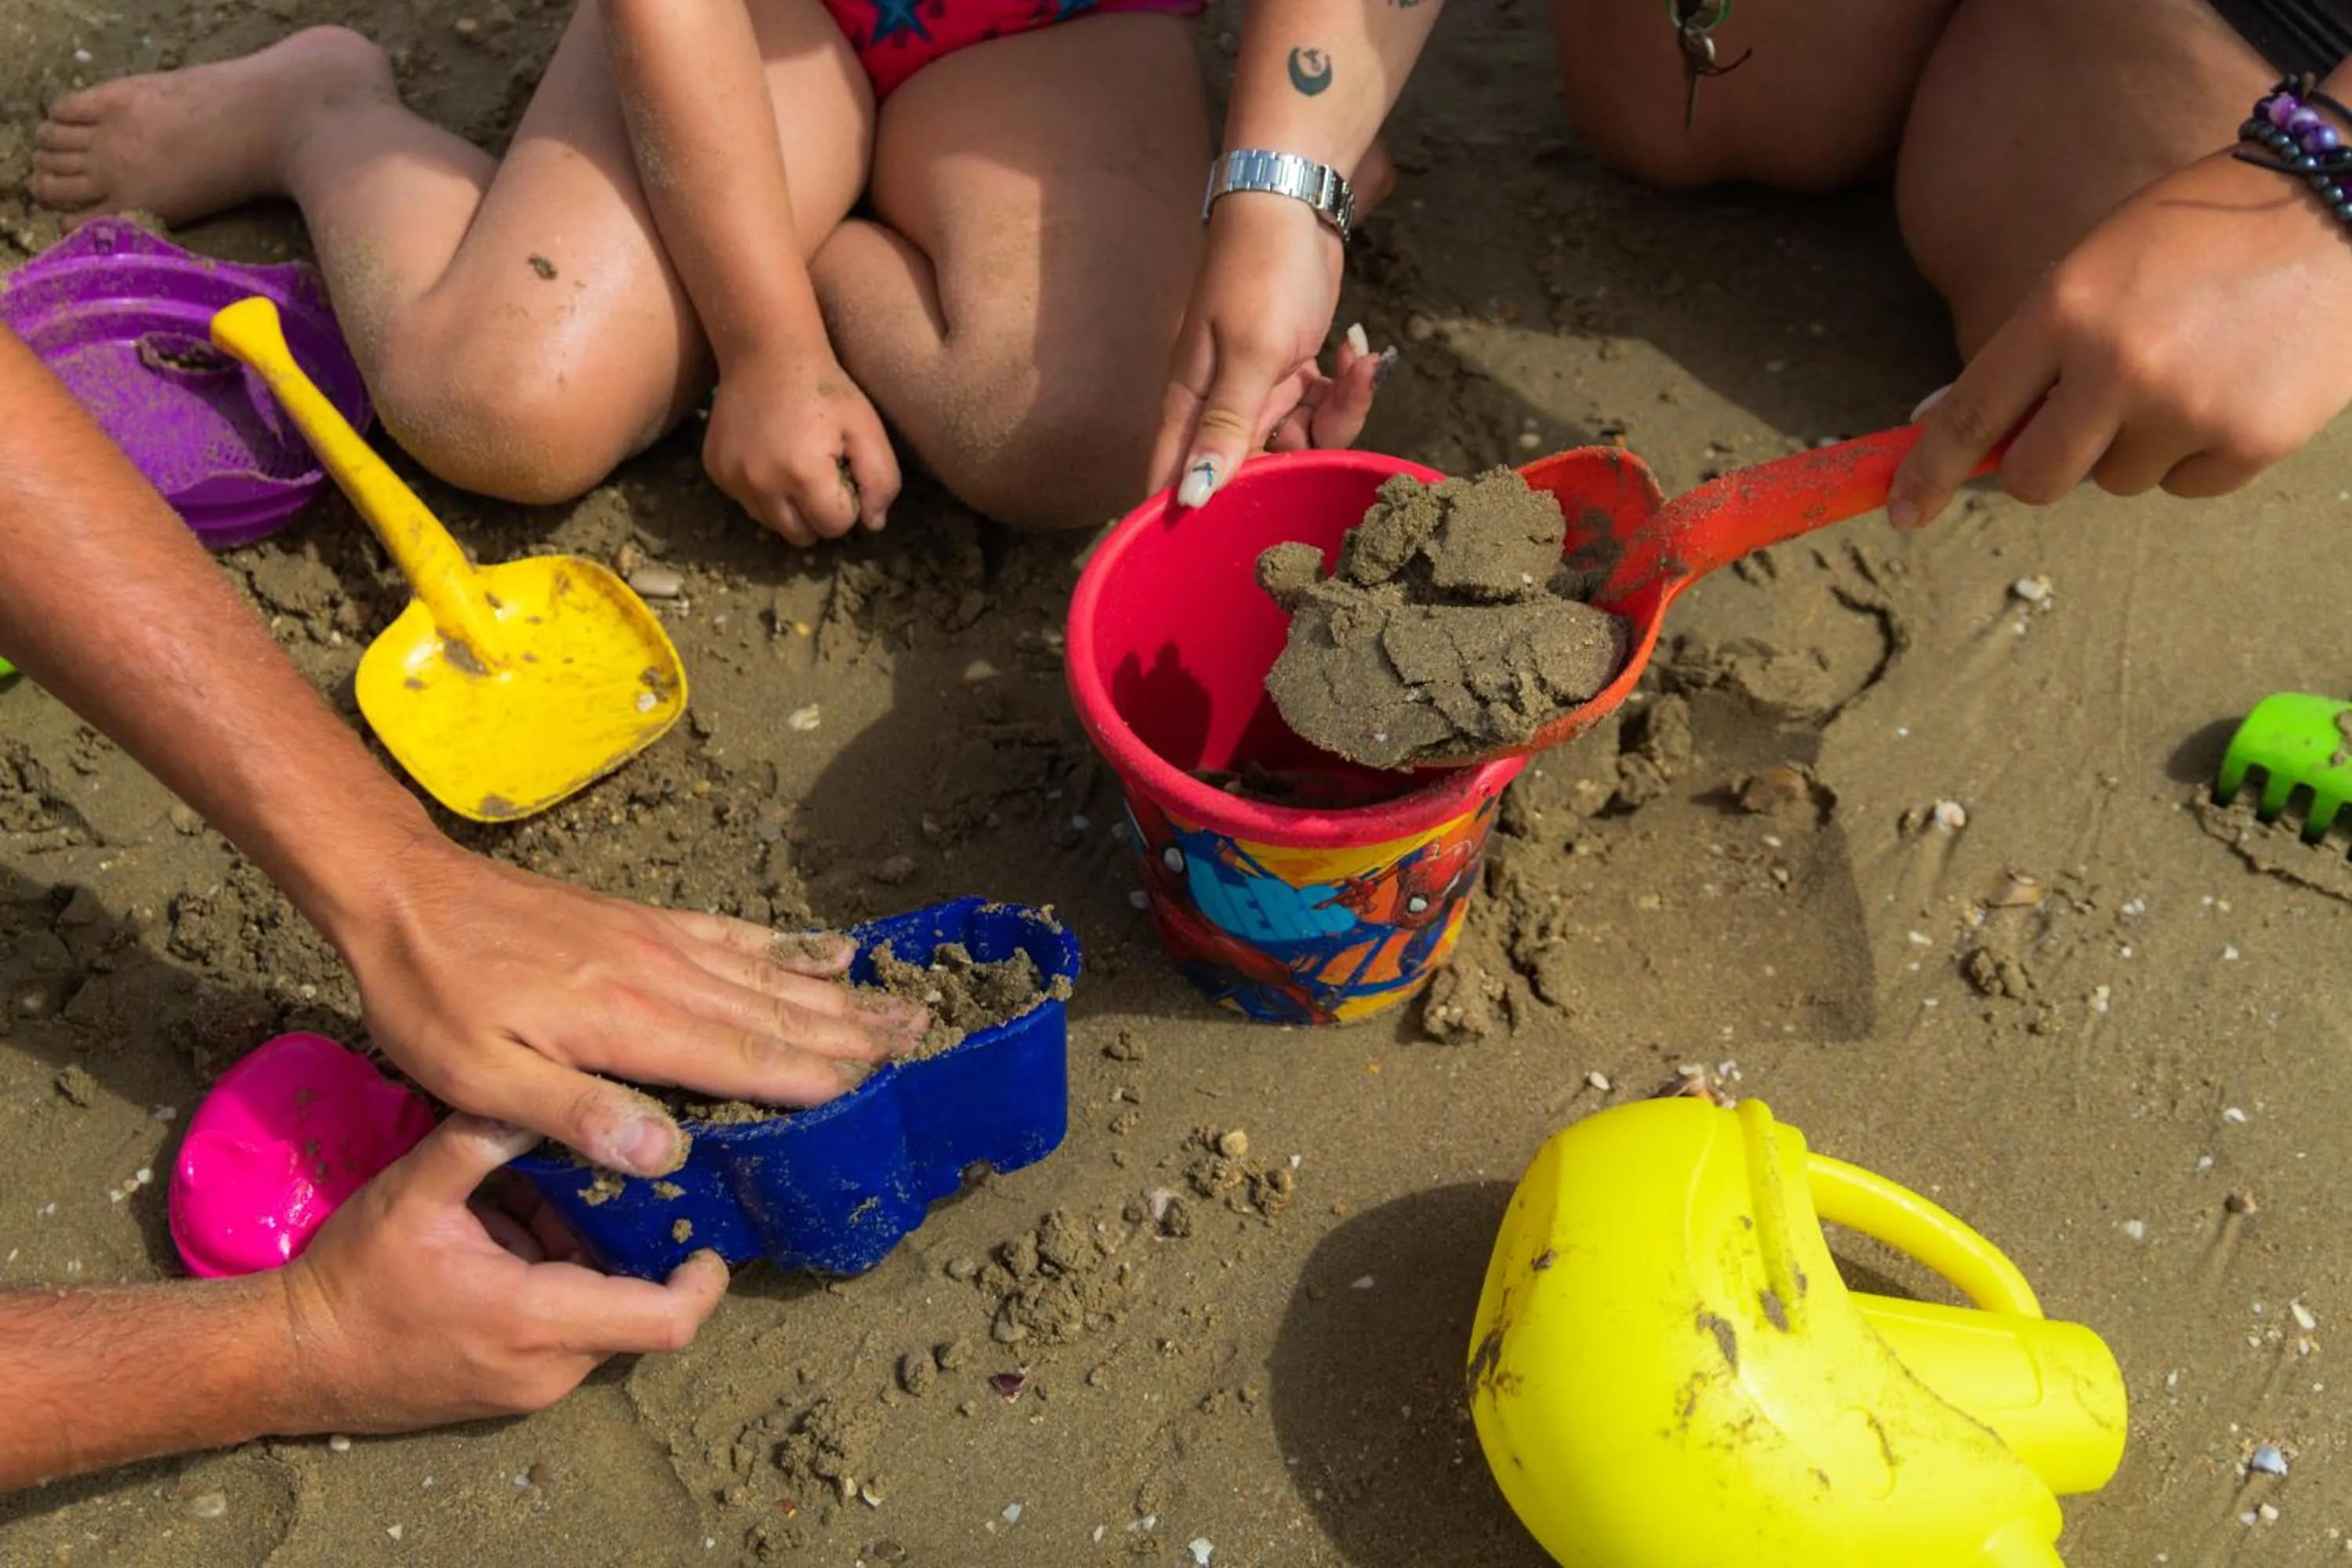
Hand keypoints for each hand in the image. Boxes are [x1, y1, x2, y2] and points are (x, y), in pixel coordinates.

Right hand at [278, 1117, 728, 1429]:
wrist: (290, 1361)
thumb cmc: (355, 1278)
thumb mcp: (416, 1190)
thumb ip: (485, 1136)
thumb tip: (548, 1087)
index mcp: (540, 1321)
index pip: (666, 1320)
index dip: (705, 1280)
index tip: (712, 1235)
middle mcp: (550, 1367)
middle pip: (634, 1306)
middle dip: (629, 1245)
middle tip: (606, 1183)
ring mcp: (531, 1386)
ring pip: (598, 1316)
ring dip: (584, 1259)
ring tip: (535, 1202)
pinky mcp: (511, 1389)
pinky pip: (563, 1332)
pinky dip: (556, 1282)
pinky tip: (509, 1234)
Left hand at [338, 834, 927, 1176]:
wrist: (403, 894)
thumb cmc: (433, 998)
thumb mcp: (479, 1078)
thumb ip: (575, 1114)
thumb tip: (671, 1154)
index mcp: (628, 1020)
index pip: (743, 1056)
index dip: (814, 1077)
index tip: (880, 1088)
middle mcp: (661, 972)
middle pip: (777, 1009)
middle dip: (854, 1032)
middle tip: (926, 1042)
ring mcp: (658, 938)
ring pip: (769, 971)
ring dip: (840, 992)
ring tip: (903, 1002)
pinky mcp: (644, 920)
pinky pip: (736, 933)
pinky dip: (790, 945)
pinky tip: (827, 949)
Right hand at [704, 347, 898, 546]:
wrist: (765, 350)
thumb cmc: (824, 387)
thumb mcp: (867, 428)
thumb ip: (881, 481)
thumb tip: (872, 525)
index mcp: (802, 475)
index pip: (835, 526)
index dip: (849, 503)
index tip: (845, 470)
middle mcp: (761, 484)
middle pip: (802, 536)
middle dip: (819, 514)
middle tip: (824, 473)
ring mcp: (732, 479)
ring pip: (772, 524)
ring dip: (790, 507)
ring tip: (798, 464)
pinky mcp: (715, 471)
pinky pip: (748, 503)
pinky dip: (764, 491)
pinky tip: (772, 455)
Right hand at [1151, 194, 1391, 509]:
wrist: (1295, 204)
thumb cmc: (1259, 275)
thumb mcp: (1249, 356)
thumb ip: (1226, 428)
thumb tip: (1191, 495)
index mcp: (1192, 407)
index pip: (1177, 478)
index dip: (1199, 513)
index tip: (1234, 536)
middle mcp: (1222, 407)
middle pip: (1257, 470)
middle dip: (1302, 458)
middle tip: (1328, 422)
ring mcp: (1262, 390)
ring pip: (1303, 442)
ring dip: (1340, 412)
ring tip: (1358, 366)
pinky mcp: (1297, 373)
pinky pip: (1325, 407)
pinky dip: (1349, 386)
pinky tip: (1358, 349)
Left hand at [1890, 150, 2351, 526]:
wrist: (2336, 205)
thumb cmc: (2201, 230)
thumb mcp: (2095, 265)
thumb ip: (2027, 347)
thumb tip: (1940, 420)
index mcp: (2065, 311)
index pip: (1971, 414)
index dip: (1928, 473)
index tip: (1903, 511)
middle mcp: (2117, 367)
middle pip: (2036, 478)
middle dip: (2043, 467)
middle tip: (2077, 427)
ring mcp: (2186, 410)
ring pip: (2117, 481)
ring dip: (2135, 446)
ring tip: (2186, 370)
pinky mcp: (2250, 441)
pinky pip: (2186, 486)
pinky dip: (2197, 454)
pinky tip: (2230, 387)